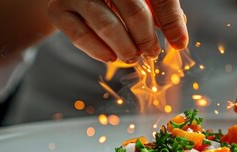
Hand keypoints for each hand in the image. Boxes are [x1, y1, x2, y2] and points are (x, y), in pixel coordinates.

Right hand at [47, 0, 188, 62]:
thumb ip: (159, 10)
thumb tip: (178, 38)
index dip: (171, 21)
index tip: (179, 43)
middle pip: (134, 10)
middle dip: (147, 38)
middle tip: (151, 52)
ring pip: (108, 25)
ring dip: (126, 47)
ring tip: (133, 57)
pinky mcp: (57, 9)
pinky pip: (81, 36)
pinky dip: (99, 51)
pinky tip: (111, 57)